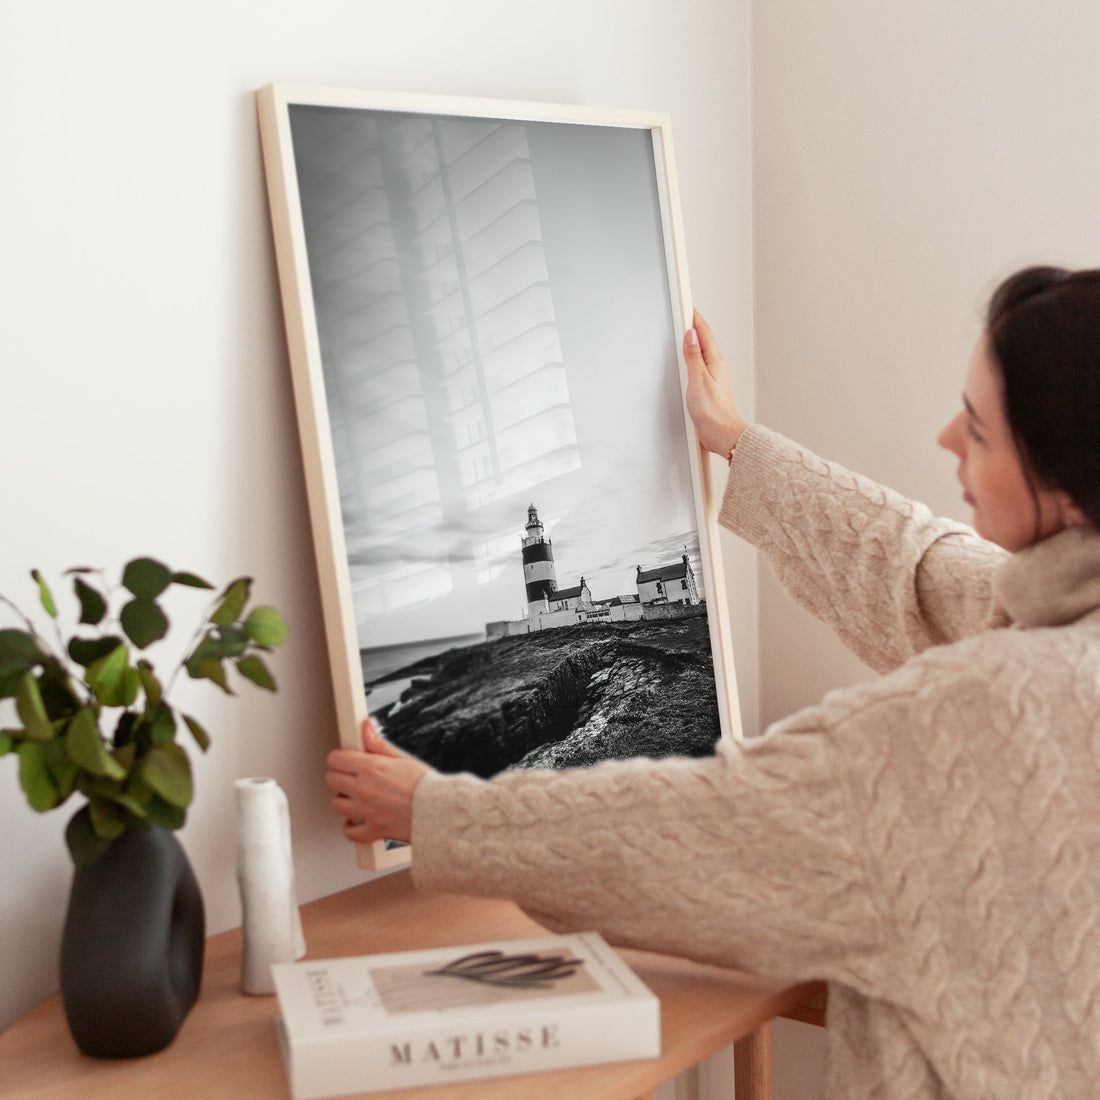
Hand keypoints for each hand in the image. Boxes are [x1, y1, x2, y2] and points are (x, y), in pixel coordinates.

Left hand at [325, 718, 430, 844]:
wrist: (440, 811)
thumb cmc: (425, 785)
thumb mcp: (401, 758)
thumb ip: (378, 743)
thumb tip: (366, 726)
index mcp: (371, 768)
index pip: (336, 759)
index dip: (340, 758)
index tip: (345, 760)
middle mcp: (364, 789)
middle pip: (331, 780)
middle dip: (339, 776)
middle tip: (351, 777)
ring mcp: (366, 811)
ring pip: (336, 805)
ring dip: (344, 800)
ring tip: (356, 797)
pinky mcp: (372, 829)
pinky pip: (350, 832)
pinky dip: (351, 827)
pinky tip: (358, 820)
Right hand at [683, 310, 748, 457]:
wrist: (721, 433)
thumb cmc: (713, 411)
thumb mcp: (698, 379)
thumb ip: (693, 356)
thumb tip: (690, 336)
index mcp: (715, 361)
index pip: (703, 332)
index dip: (694, 318)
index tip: (687, 305)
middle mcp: (715, 366)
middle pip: (703, 340)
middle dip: (693, 326)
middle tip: (684, 313)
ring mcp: (712, 377)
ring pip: (701, 352)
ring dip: (692, 341)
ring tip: (684, 331)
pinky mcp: (708, 387)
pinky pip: (698, 365)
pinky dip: (691, 358)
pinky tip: (687, 360)